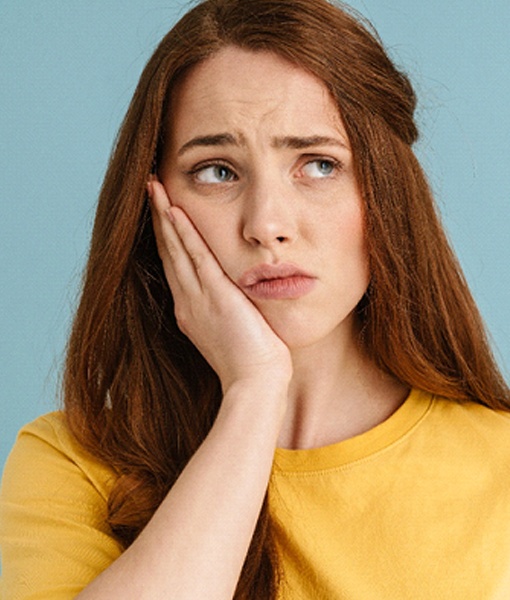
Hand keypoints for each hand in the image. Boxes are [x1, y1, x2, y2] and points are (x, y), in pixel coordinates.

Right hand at [148, 179, 292, 395]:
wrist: (255, 384)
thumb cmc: (251, 364)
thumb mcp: (233, 332)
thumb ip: (227, 311)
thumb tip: (235, 299)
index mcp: (191, 311)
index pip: (176, 265)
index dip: (166, 238)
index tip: (162, 213)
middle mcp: (187, 302)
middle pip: (168, 252)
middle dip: (158, 219)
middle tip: (150, 189)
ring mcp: (198, 298)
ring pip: (176, 249)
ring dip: (164, 216)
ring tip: (154, 188)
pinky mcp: (216, 296)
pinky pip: (196, 257)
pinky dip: (183, 233)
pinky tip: (174, 211)